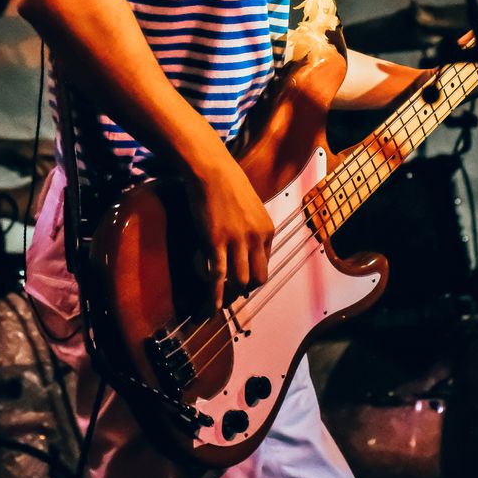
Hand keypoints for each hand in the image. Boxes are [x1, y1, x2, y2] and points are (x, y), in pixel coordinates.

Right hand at [185, 154, 273, 311]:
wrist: (211, 170)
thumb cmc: (227, 184)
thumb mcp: (250, 207)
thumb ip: (252, 228)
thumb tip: (246, 246)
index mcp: (267, 230)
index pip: (265, 264)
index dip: (252, 274)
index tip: (241, 279)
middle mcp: (256, 239)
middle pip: (257, 278)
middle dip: (245, 289)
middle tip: (232, 292)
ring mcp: (236, 242)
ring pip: (239, 281)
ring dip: (229, 293)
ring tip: (220, 299)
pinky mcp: (216, 243)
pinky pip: (219, 277)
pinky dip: (215, 296)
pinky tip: (212, 307)